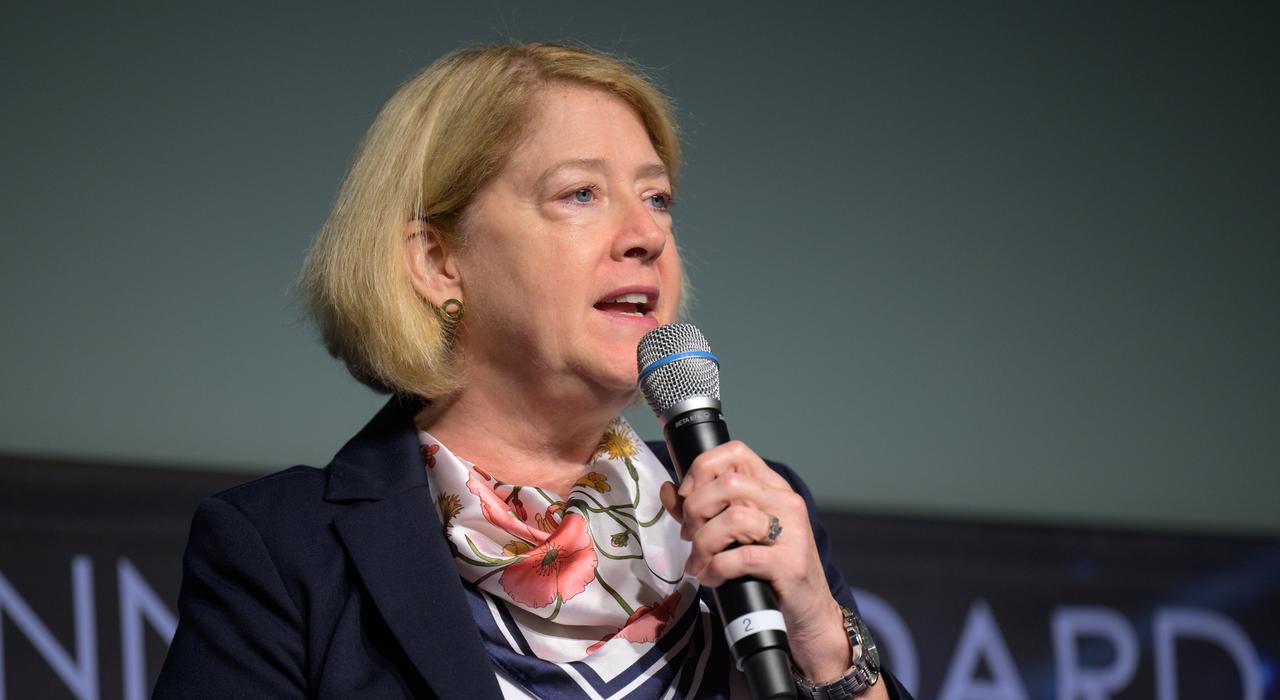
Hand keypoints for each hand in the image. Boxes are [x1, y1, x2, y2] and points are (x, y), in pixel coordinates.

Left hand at [658, 440, 853, 683]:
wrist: (808, 614)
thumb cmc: (767, 571)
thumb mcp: (735, 534)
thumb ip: (702, 511)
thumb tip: (668, 490)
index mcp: (773, 488)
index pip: (736, 453)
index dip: (702, 468)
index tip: (687, 495)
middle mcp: (786, 503)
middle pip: (729, 483)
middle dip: (696, 510)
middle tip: (690, 537)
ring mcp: (792, 532)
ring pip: (734, 518)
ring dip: (704, 544)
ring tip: (698, 563)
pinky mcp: (790, 565)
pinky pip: (741, 557)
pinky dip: (716, 569)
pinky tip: (712, 579)